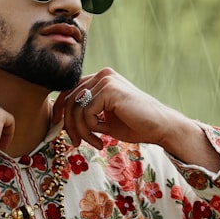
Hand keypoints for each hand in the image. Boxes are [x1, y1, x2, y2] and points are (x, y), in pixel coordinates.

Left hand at [54, 68, 219, 168]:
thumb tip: (62, 120)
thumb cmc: (136, 125)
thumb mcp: (104, 119)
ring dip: (81, 131)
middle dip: (69, 125)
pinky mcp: (109, 90)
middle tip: (76, 143)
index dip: (59, 109)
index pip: (70, 90)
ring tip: (95, 143)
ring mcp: (106, 80)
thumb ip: (86, 115)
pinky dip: (91, 129)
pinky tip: (103, 137)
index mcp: (101, 79)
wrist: (161, 127)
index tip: (58, 128)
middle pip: (69, 99)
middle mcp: (102, 75)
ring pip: (76, 108)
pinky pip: (86, 113)